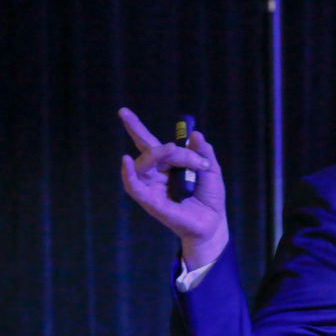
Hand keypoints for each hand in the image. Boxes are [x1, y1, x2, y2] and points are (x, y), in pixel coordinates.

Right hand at [118, 107, 228, 268]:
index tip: (123, 112)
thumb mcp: (212, 171)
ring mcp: (151, 188)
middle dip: (170, 148)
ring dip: (159, 154)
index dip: (135, 127)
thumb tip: (195, 135)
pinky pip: (134, 187)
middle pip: (152, 152)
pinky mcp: (150, 202)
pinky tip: (125, 161)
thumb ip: (204, 153)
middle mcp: (156, 175)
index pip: (148, 143)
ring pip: (144, 164)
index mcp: (168, 165)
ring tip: (174, 150)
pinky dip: (128, 174)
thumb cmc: (210, 198)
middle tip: (188, 151)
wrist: (213, 222)